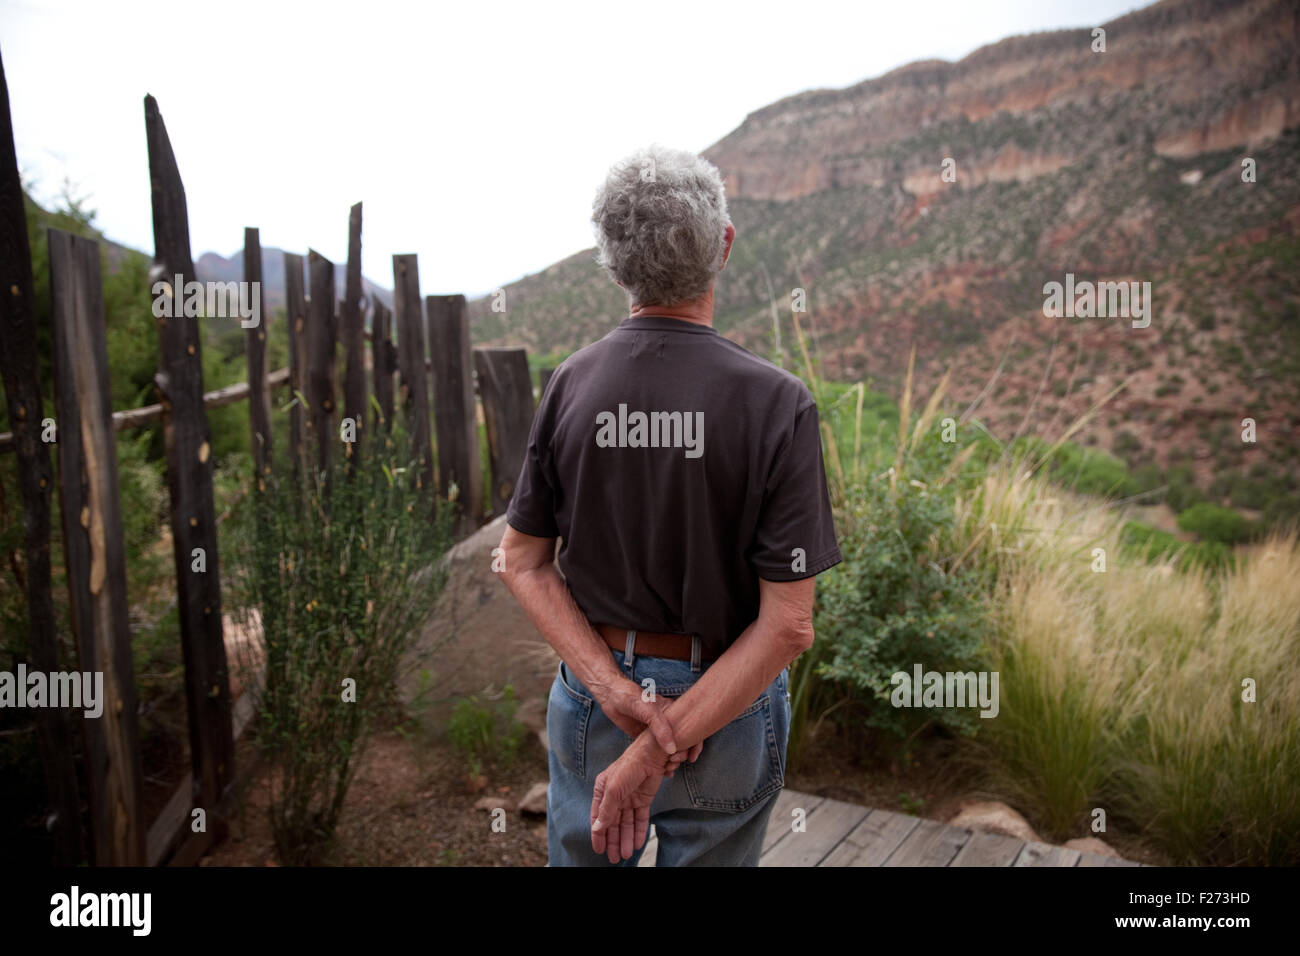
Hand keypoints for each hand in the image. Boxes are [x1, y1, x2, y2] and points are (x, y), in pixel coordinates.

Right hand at [590, 737, 669, 862]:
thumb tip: (597, 828)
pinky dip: (639, 831)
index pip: (598, 818)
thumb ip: (606, 810)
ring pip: (626, 824)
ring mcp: (629, 799)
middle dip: (613, 841)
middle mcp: (615, 797)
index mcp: (602, 792)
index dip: (598, 835)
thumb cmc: (628, 767)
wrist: (651, 756)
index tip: (599, 850)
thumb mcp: (614, 789)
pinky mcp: (643, 800)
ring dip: (626, 839)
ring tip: (626, 854)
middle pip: (613, 824)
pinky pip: (640, 819)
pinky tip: (638, 843)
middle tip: (614, 858)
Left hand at [597, 680, 702, 775]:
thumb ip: (661, 729)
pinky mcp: (646, 739)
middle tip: (675, 763)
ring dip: (673, 761)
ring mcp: (657, 732)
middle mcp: (668, 722)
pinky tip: (663, 772)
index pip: (691, 729)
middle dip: (683, 755)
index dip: (694, 744)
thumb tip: (672, 749)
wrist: (611, 696)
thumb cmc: (631, 698)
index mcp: (673, 712)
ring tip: (668, 769)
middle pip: (683, 742)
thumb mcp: (648, 711)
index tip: (690, 757)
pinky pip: (657, 753)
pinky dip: (662, 763)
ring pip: (670, 750)